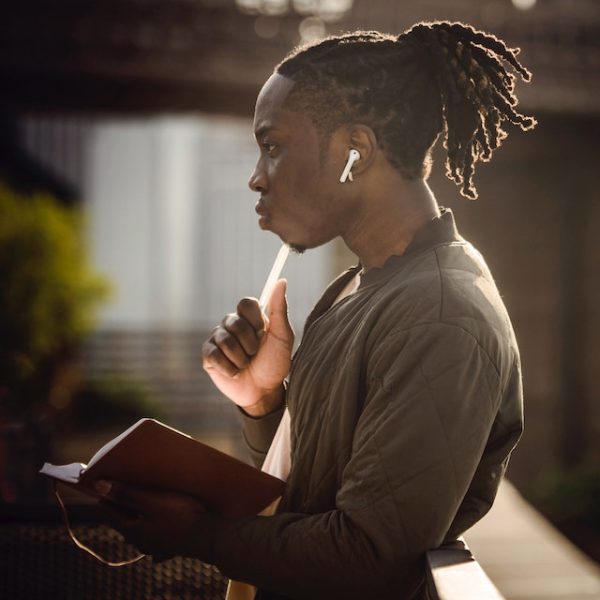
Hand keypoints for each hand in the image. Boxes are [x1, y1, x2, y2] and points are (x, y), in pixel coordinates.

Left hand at [95, 480, 219, 561]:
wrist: (209, 536)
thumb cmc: (180, 515)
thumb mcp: (152, 501)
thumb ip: (126, 494)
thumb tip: (99, 486)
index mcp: (132, 530)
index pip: (110, 512)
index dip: (105, 497)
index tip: (101, 485)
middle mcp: (141, 541)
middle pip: (125, 520)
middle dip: (123, 504)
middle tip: (121, 486)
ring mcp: (157, 545)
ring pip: (141, 528)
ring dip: (140, 514)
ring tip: (141, 500)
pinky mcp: (171, 545)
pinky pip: (158, 534)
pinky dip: (156, 526)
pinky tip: (160, 523)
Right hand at [202, 279, 293, 415]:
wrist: (264, 391)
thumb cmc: (275, 363)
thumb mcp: (283, 336)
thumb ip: (280, 308)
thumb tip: (282, 280)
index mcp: (250, 317)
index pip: (246, 303)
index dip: (255, 320)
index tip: (264, 333)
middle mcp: (232, 324)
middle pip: (235, 322)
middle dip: (250, 343)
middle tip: (256, 354)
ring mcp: (218, 339)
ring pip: (225, 340)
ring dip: (241, 358)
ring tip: (246, 365)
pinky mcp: (208, 356)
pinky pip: (213, 354)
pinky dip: (229, 367)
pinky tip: (235, 372)